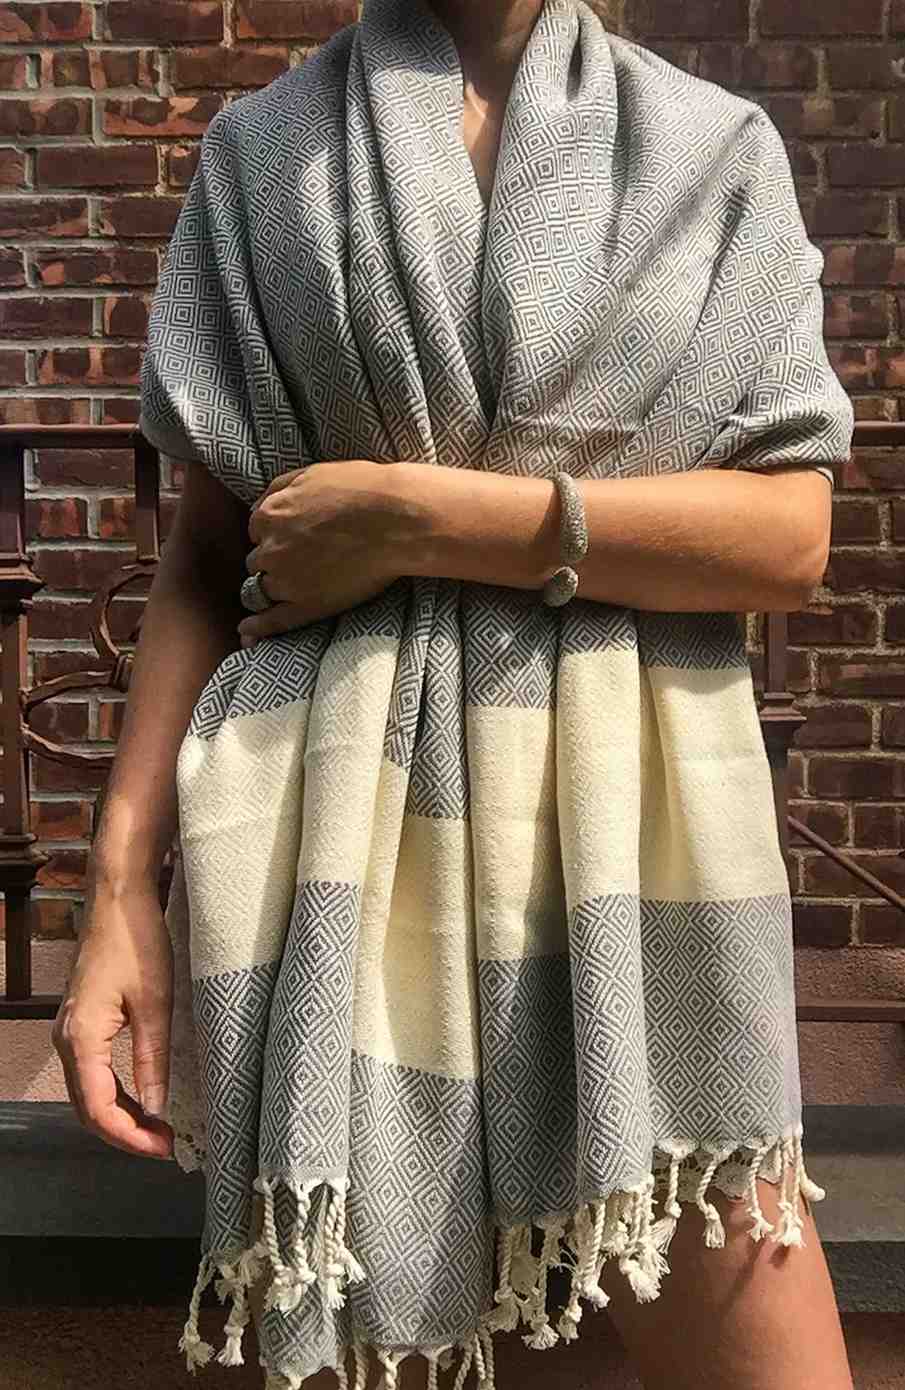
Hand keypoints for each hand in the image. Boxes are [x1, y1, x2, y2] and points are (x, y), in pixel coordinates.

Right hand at [51, 871, 174, 1160]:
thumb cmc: (138, 943)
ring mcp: (71, 1032)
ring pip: (89, 1093)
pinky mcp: (82, 1023)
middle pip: (88, 1109)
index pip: (98, 1110)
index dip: (131, 1137)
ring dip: (122, 1116)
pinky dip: (116, 1094)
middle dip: (126, 1133)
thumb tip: (158, 1110)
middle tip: (168, 1145)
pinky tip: (144, 1100)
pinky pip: (93, 1073)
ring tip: (161, 1130)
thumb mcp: (156, 1003)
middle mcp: (67, 1041)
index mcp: (81, 1039)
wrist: (118, 899)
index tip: (166, 1148)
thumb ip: (154, 1060)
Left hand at [238, 459, 412, 645]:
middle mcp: (271, 550)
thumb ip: (279, 488)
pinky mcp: (307, 606)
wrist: (397, 520)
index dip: (276, 534)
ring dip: (276, 585)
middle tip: (305, 558)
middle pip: (259, 561)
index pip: (258, 531)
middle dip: (275, 559)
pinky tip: (247, 635)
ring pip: (264, 589)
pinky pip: (272, 621)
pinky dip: (257, 629)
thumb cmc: (361, 491)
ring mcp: (287, 581)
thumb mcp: (312, 473)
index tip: (295, 537)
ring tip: (302, 584)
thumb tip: (258, 505)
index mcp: (270, 516)